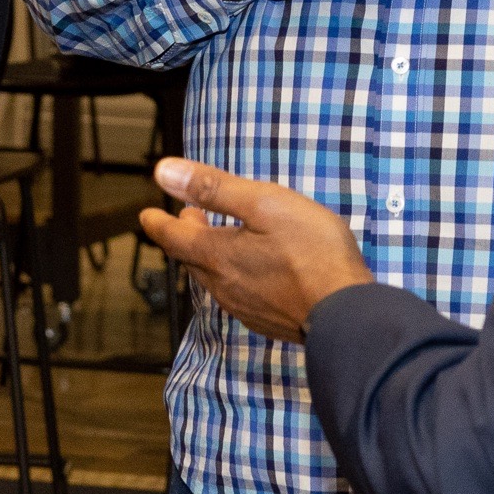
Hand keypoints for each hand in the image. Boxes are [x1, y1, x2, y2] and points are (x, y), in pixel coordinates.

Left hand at [136, 156, 375, 342]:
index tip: (146, 216)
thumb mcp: (263, 203)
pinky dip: (234, 277)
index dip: (157, 223)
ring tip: (219, 241)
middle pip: (192, 258)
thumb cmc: (312, 252)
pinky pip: (238, 296)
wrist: (347, 313)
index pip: (172, 238)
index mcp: (217, 255)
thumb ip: (213, 188)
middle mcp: (224, 285)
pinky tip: (252, 272)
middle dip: (185, 236)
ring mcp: (245, 307)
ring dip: (210, 257)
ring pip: (214, 279)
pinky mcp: (267, 320)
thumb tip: (165, 173)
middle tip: (188, 218)